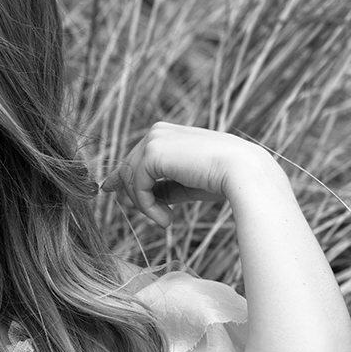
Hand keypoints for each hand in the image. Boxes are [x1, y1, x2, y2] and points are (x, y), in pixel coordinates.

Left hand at [104, 122, 274, 228]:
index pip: (137, 155)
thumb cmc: (223, 180)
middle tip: (159, 218)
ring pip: (132, 179)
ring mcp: (154, 140)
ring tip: (166, 220)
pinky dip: (147, 207)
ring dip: (145, 206)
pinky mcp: (152, 154)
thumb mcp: (188, 183)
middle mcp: (158, 131)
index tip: (109, 188)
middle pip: (130, 169)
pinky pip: (138, 187)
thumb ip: (165, 187)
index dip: (122, 174)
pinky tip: (166, 219)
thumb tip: (143, 199)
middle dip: (138, 197)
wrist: (243, 173)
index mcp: (169, 134)